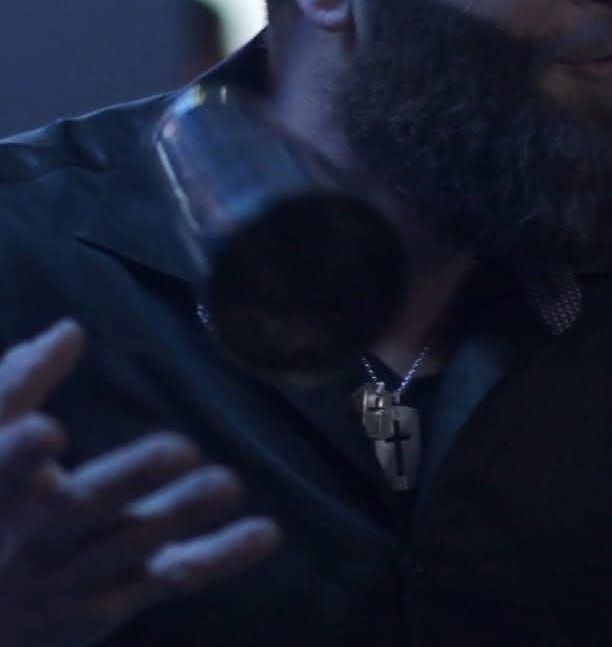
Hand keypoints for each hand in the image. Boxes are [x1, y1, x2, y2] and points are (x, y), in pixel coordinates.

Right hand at [0, 320, 282, 646]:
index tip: (47, 430)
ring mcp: (74, 577)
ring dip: (181, 514)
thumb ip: (18, 386)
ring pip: (132, 544)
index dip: (18, 453)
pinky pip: (172, 577)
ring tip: (227, 484)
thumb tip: (70, 330)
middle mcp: (34, 539)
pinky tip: (266, 533)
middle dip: (128, 480)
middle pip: (81, 509)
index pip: (3, 467)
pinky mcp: (113, 601)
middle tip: (180, 450)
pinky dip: (221, 557)